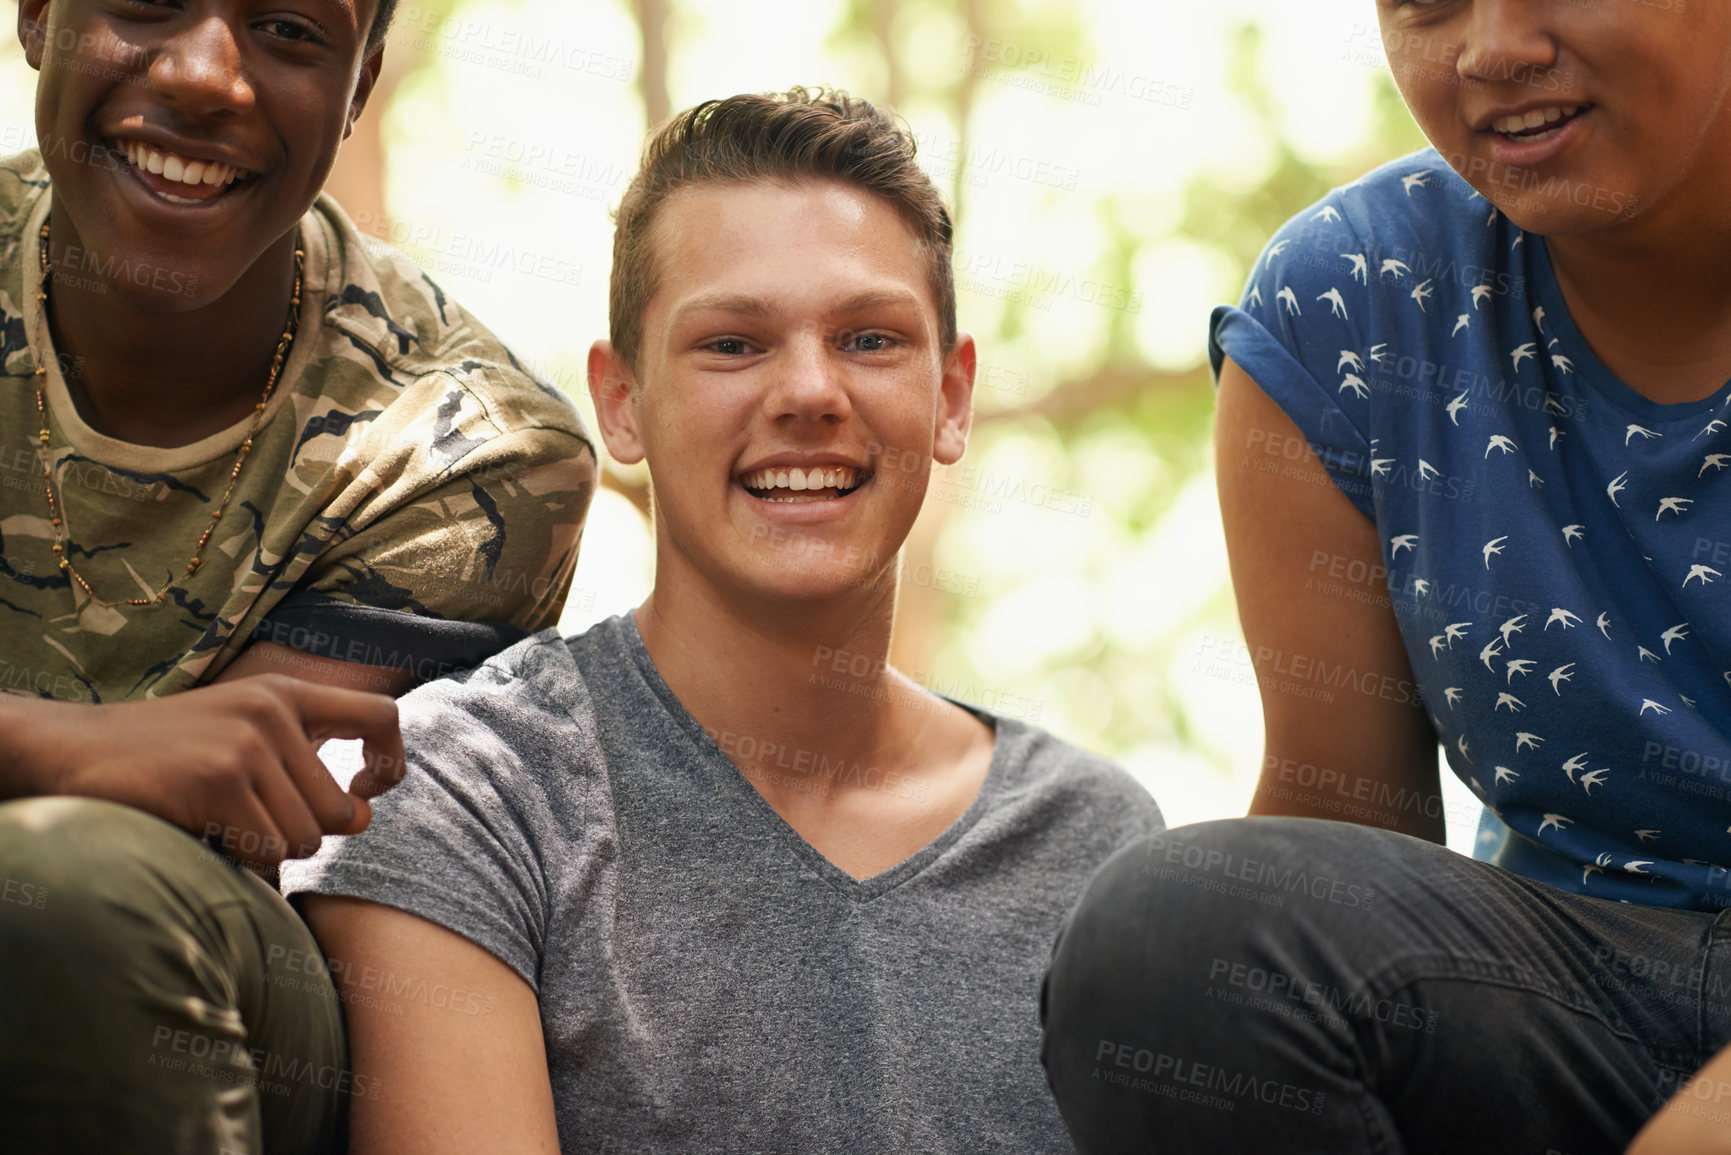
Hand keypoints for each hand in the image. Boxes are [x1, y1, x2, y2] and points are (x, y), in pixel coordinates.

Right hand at [0, 675, 403, 865]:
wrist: (71, 751)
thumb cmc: (167, 759)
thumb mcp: (243, 744)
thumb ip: (305, 773)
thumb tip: (363, 819)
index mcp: (286, 694)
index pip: (382, 715)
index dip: (390, 762)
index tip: (364, 788)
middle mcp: (274, 710)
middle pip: (341, 810)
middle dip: (305, 836)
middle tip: (253, 824)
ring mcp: (246, 743)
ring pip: (304, 839)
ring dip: (267, 851)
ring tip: (221, 823)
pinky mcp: (218, 779)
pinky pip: (266, 852)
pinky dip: (239, 859)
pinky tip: (203, 832)